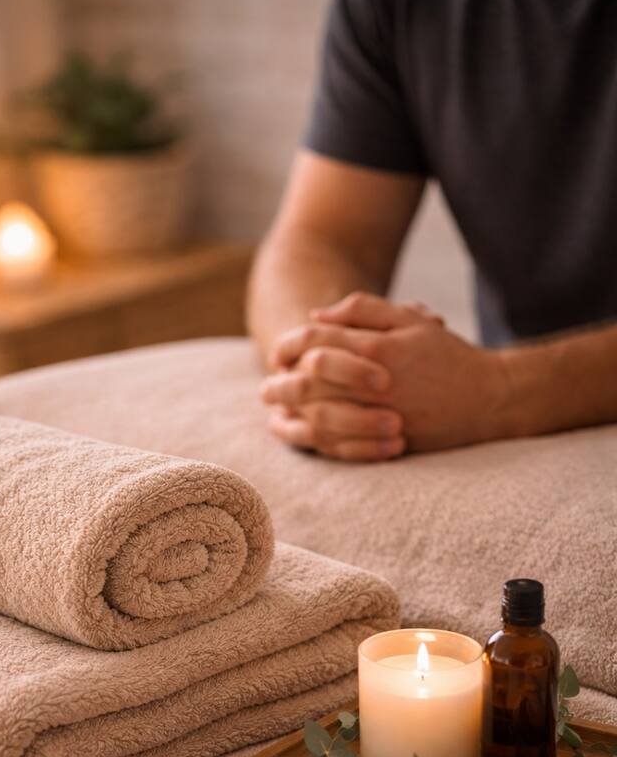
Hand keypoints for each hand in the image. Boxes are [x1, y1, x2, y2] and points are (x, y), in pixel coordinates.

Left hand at [262, 293, 509, 455]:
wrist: (489, 399)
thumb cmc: (447, 356)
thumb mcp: (410, 321)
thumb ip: (364, 311)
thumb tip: (315, 316)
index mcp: (376, 348)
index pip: (316, 342)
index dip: (290, 346)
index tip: (278, 352)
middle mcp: (374, 384)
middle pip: (309, 383)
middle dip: (281, 384)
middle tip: (266, 387)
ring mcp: (380, 417)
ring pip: (319, 416)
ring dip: (291, 414)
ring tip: (274, 413)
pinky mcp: (386, 444)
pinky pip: (339, 446)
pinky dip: (314, 442)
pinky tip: (301, 436)